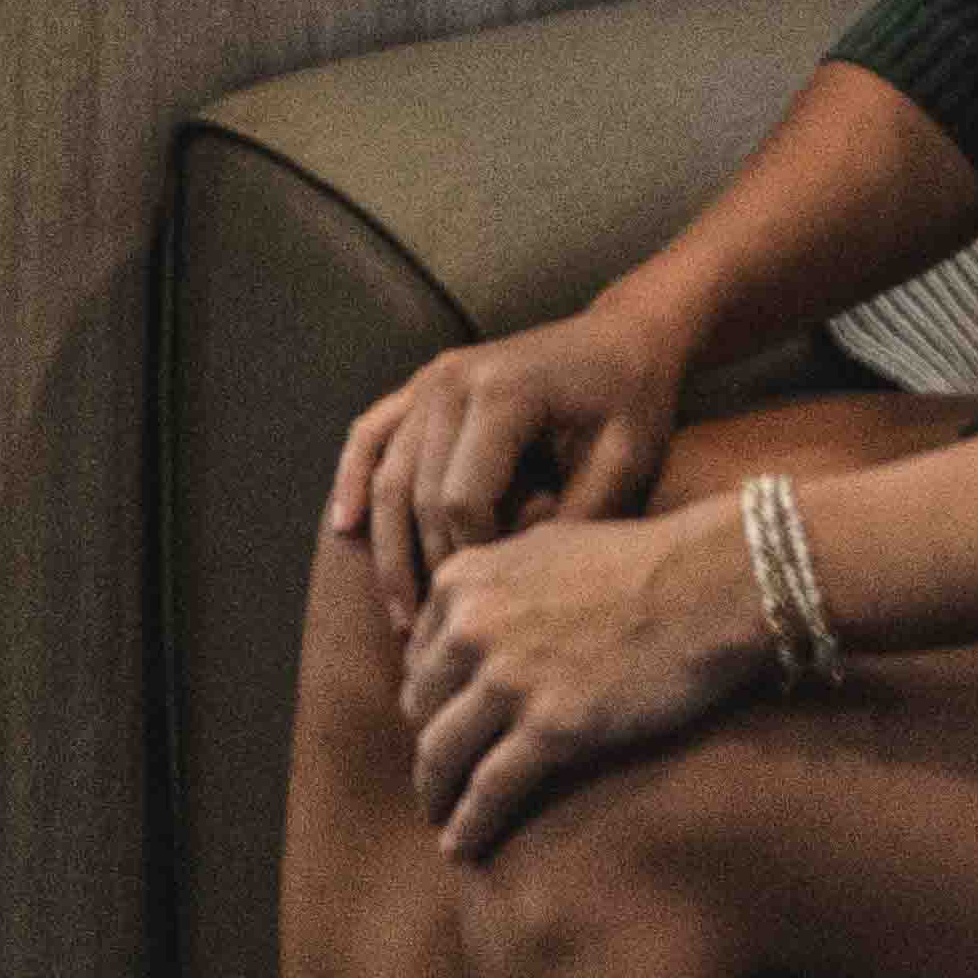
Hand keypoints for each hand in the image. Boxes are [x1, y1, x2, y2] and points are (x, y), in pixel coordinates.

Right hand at [324, 299, 695, 637]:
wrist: (621, 340)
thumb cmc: (632, 407)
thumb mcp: (625, 464)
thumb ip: (577, 521)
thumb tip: (519, 584)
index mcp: (502, 394)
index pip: (461, 497)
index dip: (469, 561)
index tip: (489, 609)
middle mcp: (452, 380)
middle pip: (414, 491)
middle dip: (423, 568)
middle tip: (435, 637)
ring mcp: (430, 378)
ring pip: (385, 471)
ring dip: (384, 546)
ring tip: (399, 614)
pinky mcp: (422, 384)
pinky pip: (371, 433)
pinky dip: (353, 479)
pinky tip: (346, 527)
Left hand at [398, 499, 765, 856]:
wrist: (706, 584)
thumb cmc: (640, 563)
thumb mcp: (542, 549)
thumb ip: (494, 583)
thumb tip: (472, 617)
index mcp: (462, 581)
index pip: (419, 656)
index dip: (428, 700)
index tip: (437, 727)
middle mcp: (469, 628)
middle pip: (422, 708)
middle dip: (428, 748)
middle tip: (437, 781)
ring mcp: (507, 680)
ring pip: (443, 754)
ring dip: (436, 794)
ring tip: (440, 822)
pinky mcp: (551, 728)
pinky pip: (489, 790)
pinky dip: (468, 824)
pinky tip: (461, 848)